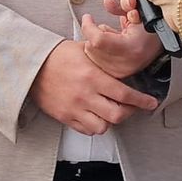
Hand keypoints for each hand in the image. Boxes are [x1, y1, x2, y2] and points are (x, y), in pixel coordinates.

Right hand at [29, 40, 158, 134]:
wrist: (30, 65)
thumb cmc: (56, 55)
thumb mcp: (84, 50)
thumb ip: (103, 60)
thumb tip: (121, 62)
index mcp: (93, 77)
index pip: (124, 94)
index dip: (141, 101)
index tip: (151, 103)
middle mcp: (85, 96)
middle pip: (117, 115)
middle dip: (129, 113)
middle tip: (132, 107)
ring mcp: (74, 109)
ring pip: (102, 127)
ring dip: (111, 121)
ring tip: (111, 112)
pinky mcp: (65, 117)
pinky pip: (86, 130)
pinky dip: (94, 126)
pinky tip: (96, 116)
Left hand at [80, 12, 163, 77]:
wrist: (161, 47)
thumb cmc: (153, 30)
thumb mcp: (139, 13)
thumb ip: (120, 6)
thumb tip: (108, 1)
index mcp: (131, 48)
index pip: (98, 40)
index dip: (89, 26)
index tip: (88, 17)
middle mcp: (125, 63)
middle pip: (91, 47)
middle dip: (94, 34)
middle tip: (106, 29)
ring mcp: (120, 72)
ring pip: (90, 55)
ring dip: (95, 44)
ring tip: (111, 38)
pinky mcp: (116, 75)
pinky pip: (95, 62)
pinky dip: (98, 52)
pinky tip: (110, 47)